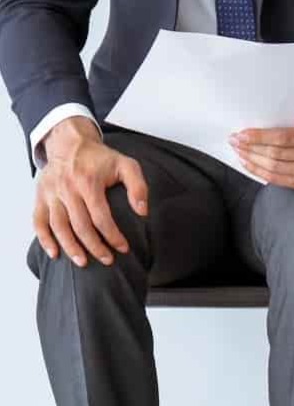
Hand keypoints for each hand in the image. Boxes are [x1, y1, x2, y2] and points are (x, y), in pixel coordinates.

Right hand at [33, 117, 147, 266]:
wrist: (70, 143)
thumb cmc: (101, 158)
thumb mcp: (127, 165)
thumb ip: (138, 187)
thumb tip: (142, 211)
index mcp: (88, 182)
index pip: (101, 217)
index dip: (113, 236)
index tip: (123, 248)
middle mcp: (67, 188)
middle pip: (80, 225)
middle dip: (95, 246)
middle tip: (107, 260)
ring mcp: (51, 193)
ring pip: (58, 226)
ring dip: (70, 247)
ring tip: (83, 262)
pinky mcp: (40, 196)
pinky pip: (39, 221)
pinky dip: (44, 239)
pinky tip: (54, 253)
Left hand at [231, 117, 293, 189]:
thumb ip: (283, 127)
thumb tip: (253, 131)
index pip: (281, 138)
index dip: (258, 137)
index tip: (241, 134)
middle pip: (274, 154)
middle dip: (250, 147)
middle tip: (234, 141)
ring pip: (273, 167)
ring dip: (251, 159)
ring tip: (239, 151)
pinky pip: (276, 178)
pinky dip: (259, 171)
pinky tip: (249, 163)